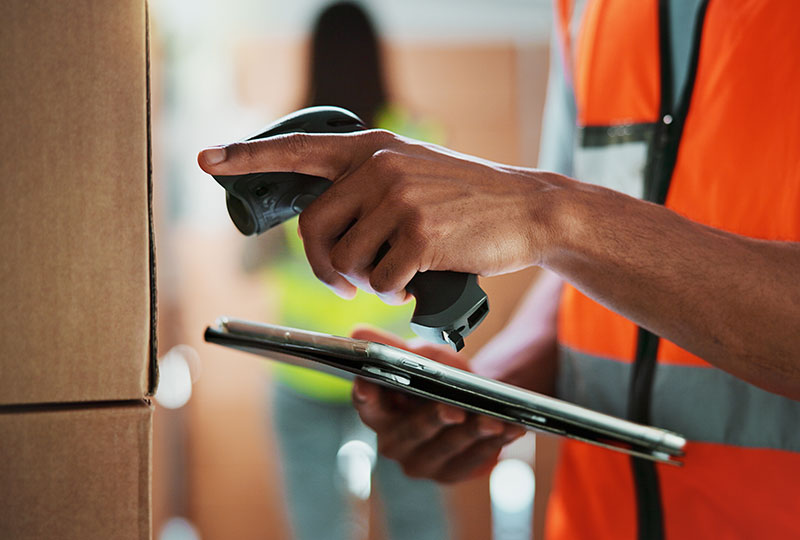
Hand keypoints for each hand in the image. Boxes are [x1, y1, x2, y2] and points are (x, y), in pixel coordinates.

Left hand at [198, 131, 563, 302]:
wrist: (524, 209)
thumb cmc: (464, 199)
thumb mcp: (414, 171)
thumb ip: (367, 184)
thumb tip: (319, 228)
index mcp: (372, 148)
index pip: (299, 149)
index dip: (247, 156)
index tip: (207, 159)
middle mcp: (380, 166)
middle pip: (312, 227)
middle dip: (324, 265)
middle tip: (346, 279)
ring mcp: (400, 198)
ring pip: (345, 260)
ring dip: (363, 281)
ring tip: (393, 276)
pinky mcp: (420, 234)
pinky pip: (379, 280)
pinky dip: (391, 293)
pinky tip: (411, 284)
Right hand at [350, 325, 525, 482]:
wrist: (470, 399)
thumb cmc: (438, 376)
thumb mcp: (419, 355)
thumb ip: (392, 347)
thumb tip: (358, 333)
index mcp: (378, 413)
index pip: (366, 406)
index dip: (366, 396)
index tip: (370, 384)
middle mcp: (394, 444)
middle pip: (411, 432)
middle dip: (433, 420)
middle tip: (453, 410)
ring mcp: (422, 464)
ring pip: (446, 449)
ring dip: (472, 434)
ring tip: (492, 420)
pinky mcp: (451, 474)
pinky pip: (474, 460)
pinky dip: (495, 444)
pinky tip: (511, 429)